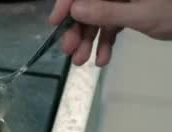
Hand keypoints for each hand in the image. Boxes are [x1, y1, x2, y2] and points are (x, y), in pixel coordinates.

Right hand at [49, 0, 171, 66]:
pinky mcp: (133, 8)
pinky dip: (106, 41)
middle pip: (89, 3)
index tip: (55, 24)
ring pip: (99, 16)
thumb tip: (75, 10)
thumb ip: (107, 12)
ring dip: (89, 39)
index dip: (67, 4)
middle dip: (78, 28)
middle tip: (69, 51)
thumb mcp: (142, 14)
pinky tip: (102, 59)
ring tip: (82, 61)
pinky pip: (113, 23)